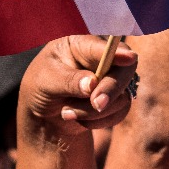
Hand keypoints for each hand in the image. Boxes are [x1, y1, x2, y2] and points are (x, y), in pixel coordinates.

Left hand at [20, 35, 137, 134]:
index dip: (119, 52)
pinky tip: (79, 119)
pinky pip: (119, 112)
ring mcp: (111, 80)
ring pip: (120, 97)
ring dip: (91, 112)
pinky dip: (98, 121)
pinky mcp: (115, 101)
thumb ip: (68, 81)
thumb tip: (92, 84)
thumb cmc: (40, 88)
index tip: (129, 58)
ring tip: (65, 113)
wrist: (43, 114)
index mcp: (82, 46)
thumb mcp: (45, 82)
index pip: (105, 47)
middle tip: (96, 104)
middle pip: (124, 70)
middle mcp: (102, 61)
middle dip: (110, 89)